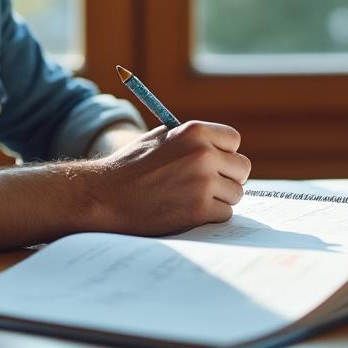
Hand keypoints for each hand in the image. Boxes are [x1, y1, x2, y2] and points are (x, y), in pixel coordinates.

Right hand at [85, 121, 251, 235]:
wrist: (105, 196)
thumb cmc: (130, 167)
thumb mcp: (160, 138)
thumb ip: (191, 140)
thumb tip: (220, 148)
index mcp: (195, 131)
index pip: (234, 141)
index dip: (225, 153)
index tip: (216, 163)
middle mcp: (203, 154)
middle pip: (242, 168)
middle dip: (228, 177)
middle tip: (210, 186)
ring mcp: (203, 183)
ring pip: (236, 194)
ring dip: (220, 199)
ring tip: (193, 199)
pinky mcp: (199, 210)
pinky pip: (224, 214)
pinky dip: (210, 216)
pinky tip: (188, 211)